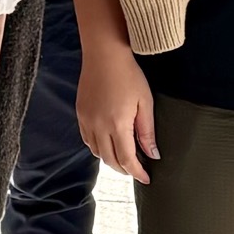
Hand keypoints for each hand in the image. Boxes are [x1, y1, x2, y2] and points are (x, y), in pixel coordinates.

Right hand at [76, 43, 158, 178]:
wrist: (104, 54)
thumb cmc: (128, 75)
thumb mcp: (144, 103)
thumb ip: (147, 131)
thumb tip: (152, 154)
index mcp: (117, 125)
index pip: (127, 159)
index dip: (137, 172)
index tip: (146, 178)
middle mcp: (98, 126)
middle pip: (110, 160)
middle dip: (124, 169)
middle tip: (137, 170)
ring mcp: (87, 120)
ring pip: (97, 152)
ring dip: (110, 159)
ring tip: (124, 157)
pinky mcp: (80, 113)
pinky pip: (87, 139)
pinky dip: (98, 147)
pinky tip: (108, 142)